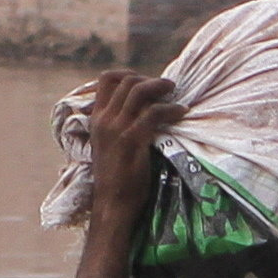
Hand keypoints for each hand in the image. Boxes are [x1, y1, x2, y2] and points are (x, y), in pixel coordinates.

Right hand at [79, 70, 178, 221]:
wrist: (112, 203)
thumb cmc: (116, 179)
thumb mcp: (110, 145)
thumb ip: (119, 125)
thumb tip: (143, 109)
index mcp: (96, 119)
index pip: (107, 79)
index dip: (129, 73)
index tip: (146, 80)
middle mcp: (104, 120)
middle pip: (126, 81)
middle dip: (150, 79)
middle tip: (167, 87)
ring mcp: (116, 128)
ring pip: (139, 91)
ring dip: (160, 87)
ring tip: (175, 92)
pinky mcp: (132, 139)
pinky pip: (154, 113)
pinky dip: (170, 109)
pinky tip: (181, 113)